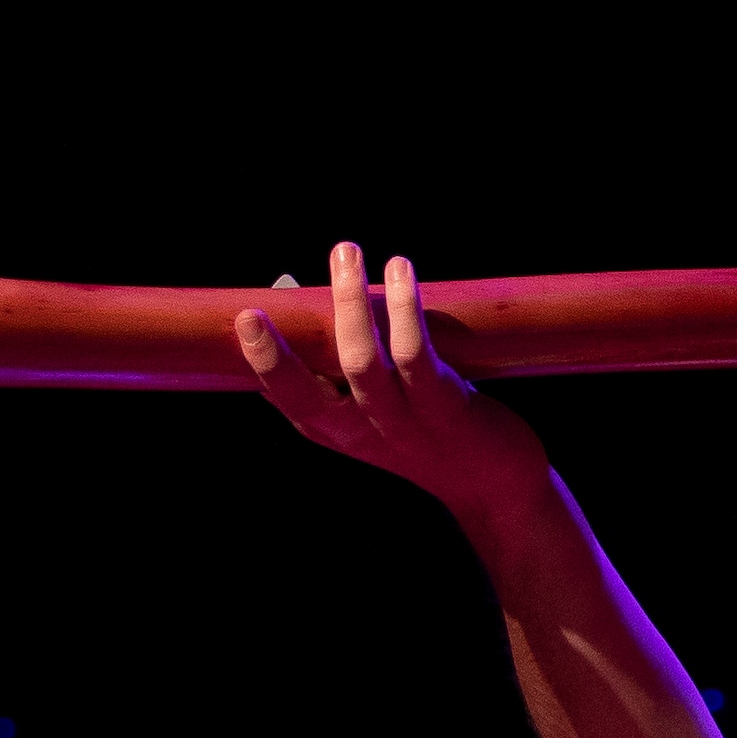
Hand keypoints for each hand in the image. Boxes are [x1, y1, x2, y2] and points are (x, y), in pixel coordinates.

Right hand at [236, 241, 549, 523]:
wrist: (495, 485)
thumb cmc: (427, 431)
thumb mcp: (373, 405)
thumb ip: (336, 357)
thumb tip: (295, 287)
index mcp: (336, 430)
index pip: (286, 401)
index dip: (260, 365)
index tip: (241, 320)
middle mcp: (361, 430)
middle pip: (309, 395)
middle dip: (277, 355)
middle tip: (254, 309)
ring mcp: (403, 422)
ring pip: (362, 364)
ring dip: (351, 305)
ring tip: (344, 252)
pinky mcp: (446, 407)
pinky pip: (416, 356)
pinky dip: (404, 310)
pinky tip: (398, 269)